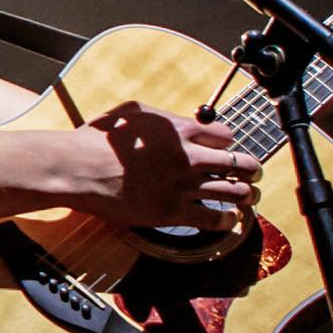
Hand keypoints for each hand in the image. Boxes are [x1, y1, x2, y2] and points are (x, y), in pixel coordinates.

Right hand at [70, 103, 260, 229]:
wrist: (78, 169)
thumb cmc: (99, 139)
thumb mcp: (133, 112)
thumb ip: (164, 118)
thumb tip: (178, 122)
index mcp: (182, 131)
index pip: (225, 136)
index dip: (228, 144)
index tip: (225, 150)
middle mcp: (189, 158)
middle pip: (239, 164)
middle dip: (251, 169)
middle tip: (253, 173)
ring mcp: (182, 187)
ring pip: (232, 192)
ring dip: (245, 194)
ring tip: (248, 196)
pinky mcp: (171, 212)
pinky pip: (212, 219)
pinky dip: (226, 220)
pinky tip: (229, 219)